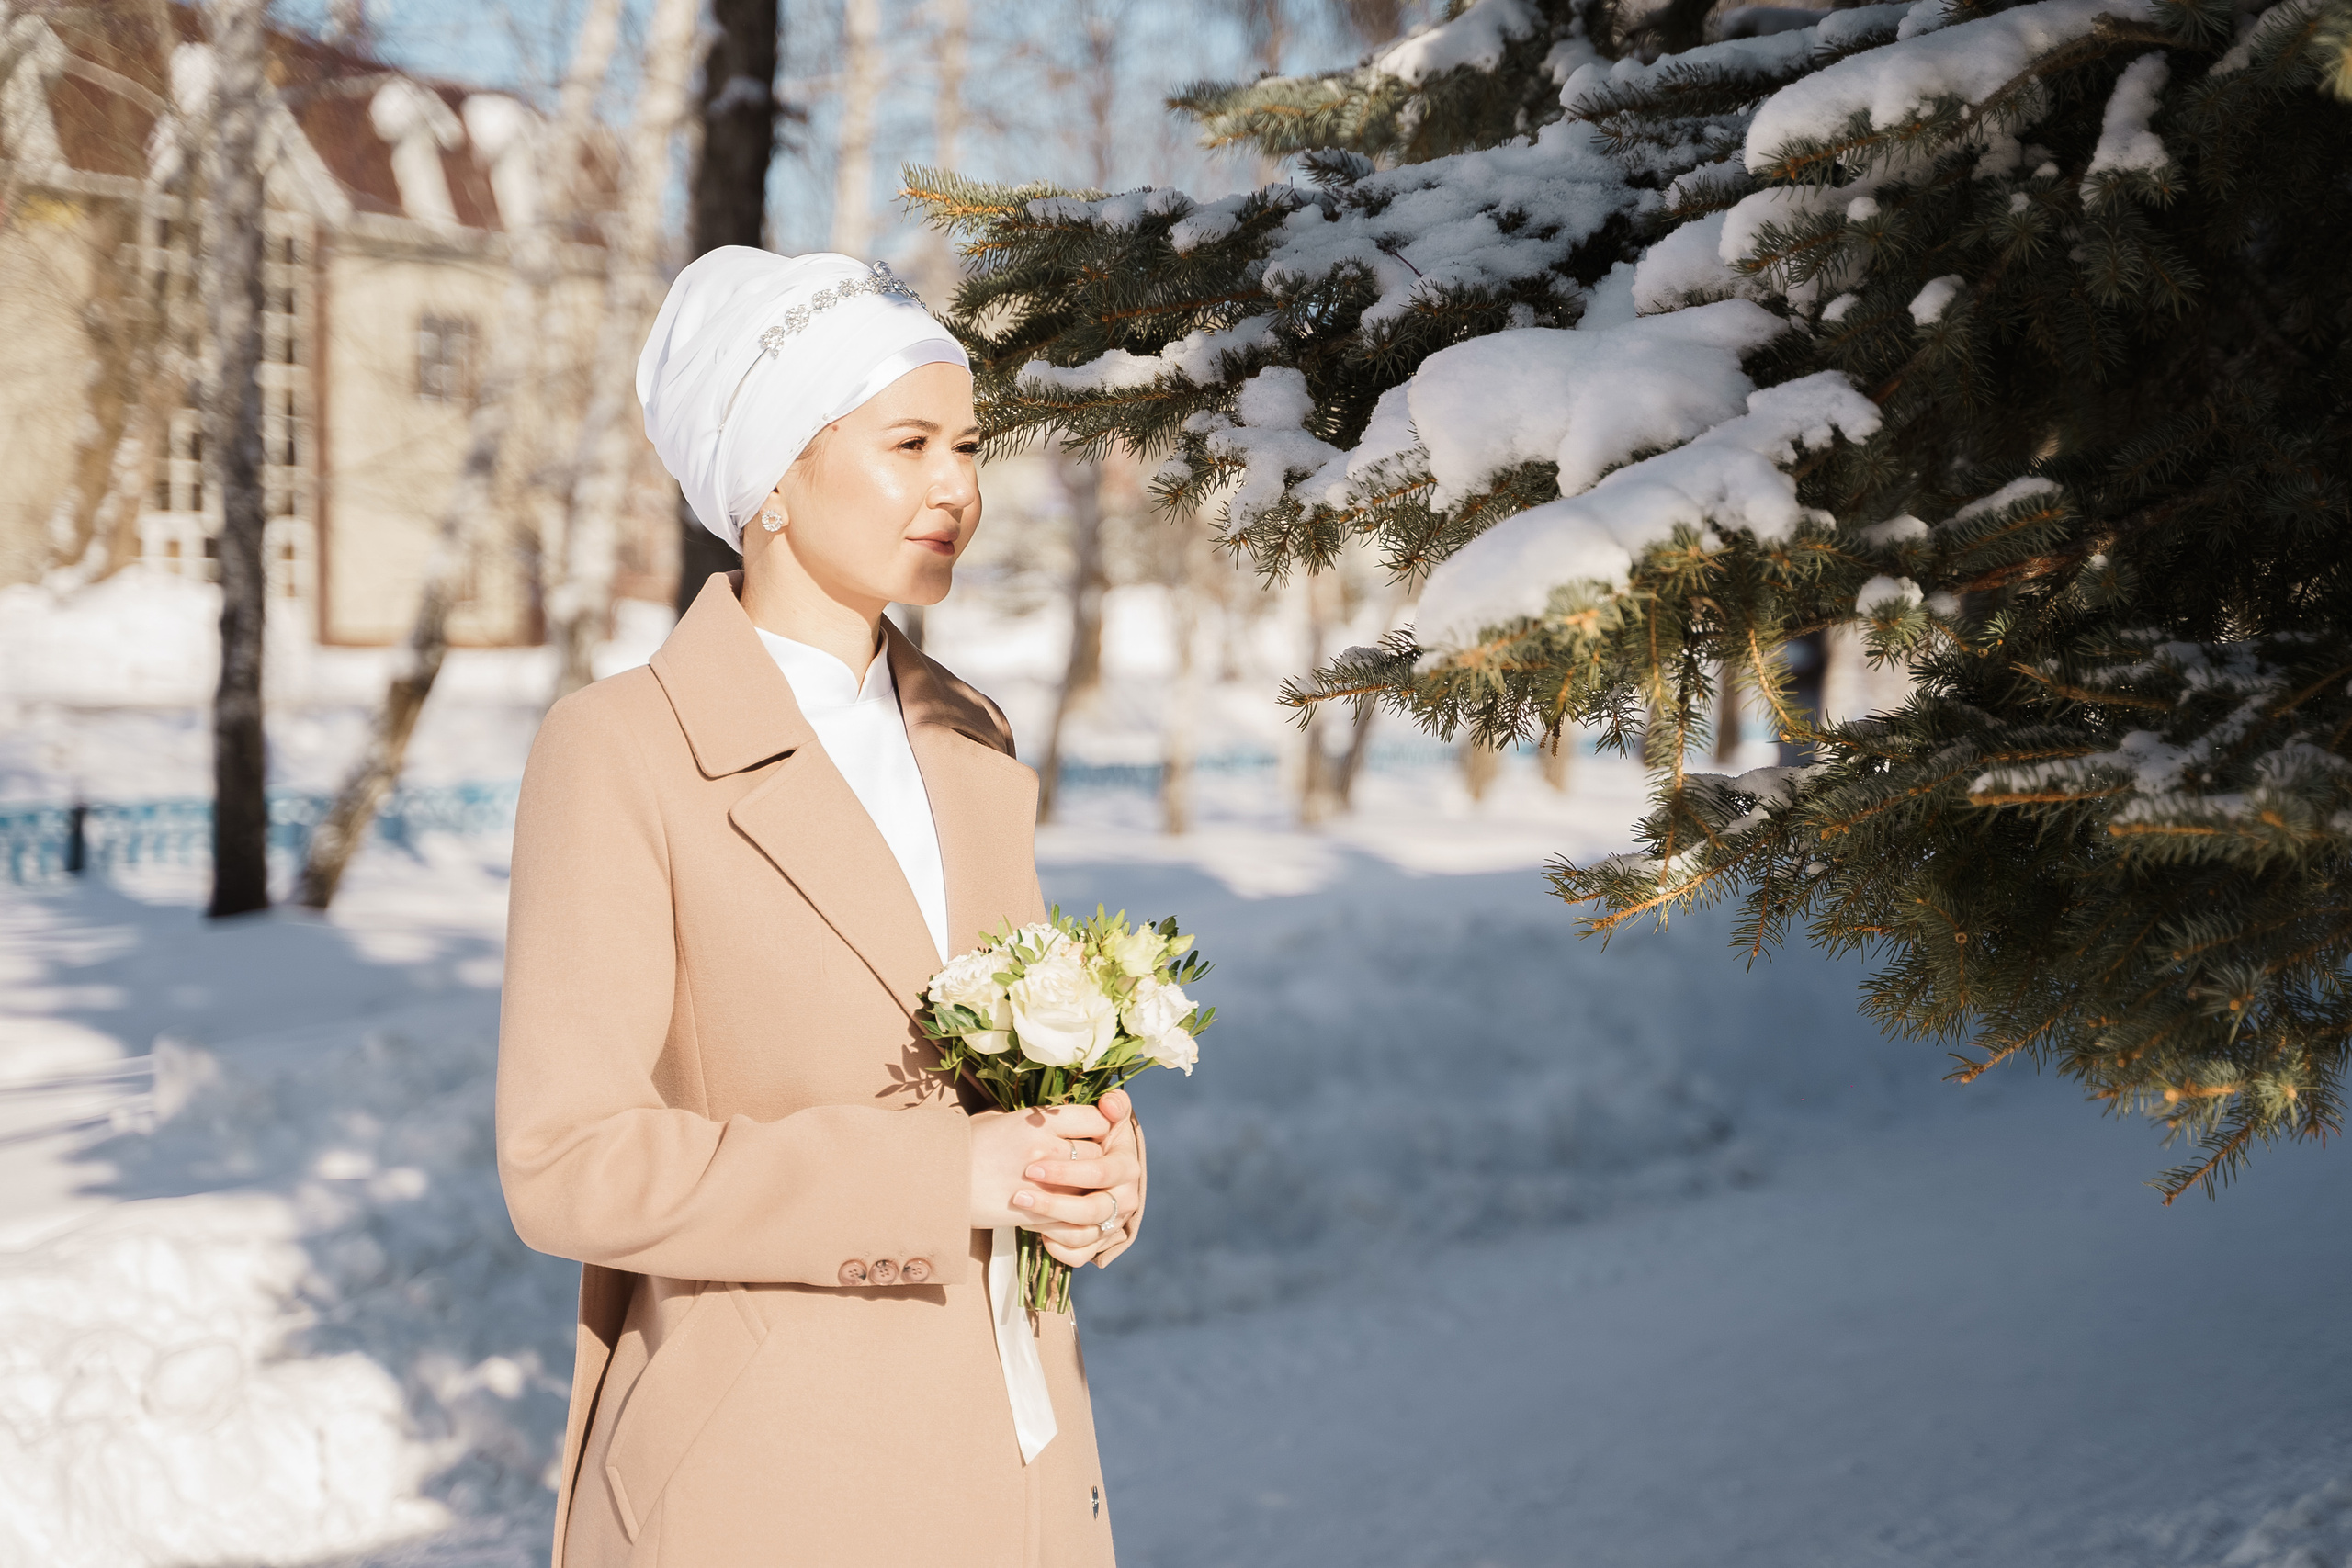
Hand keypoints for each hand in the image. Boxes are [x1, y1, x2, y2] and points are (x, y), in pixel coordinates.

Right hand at [969, 1101, 1113, 1231]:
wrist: (934, 1180)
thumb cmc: (963, 1144)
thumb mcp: (998, 1118)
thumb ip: (1032, 1119)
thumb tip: (1053, 1118)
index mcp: (1038, 1122)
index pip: (1095, 1120)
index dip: (1100, 1128)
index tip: (1093, 1135)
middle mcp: (1045, 1149)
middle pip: (1097, 1155)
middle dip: (1096, 1161)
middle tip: (1088, 1165)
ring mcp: (1042, 1184)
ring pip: (1089, 1188)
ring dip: (1088, 1190)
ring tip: (1078, 1190)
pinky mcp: (1035, 1214)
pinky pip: (1072, 1217)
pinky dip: (1074, 1216)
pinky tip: (1066, 1212)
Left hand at [1022, 1089, 1140, 1268]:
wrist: (1081, 1167)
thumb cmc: (1087, 1138)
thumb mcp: (1099, 1119)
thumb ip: (1111, 1106)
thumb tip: (1110, 1102)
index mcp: (1127, 1166)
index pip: (1102, 1172)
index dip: (1068, 1172)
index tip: (1032, 1168)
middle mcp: (1126, 1198)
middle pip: (1093, 1209)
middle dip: (1055, 1203)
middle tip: (1019, 1195)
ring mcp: (1112, 1223)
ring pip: (1085, 1234)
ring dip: (1051, 1225)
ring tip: (1020, 1212)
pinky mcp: (1098, 1242)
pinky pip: (1081, 1255)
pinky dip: (1060, 1249)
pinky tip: (1037, 1234)